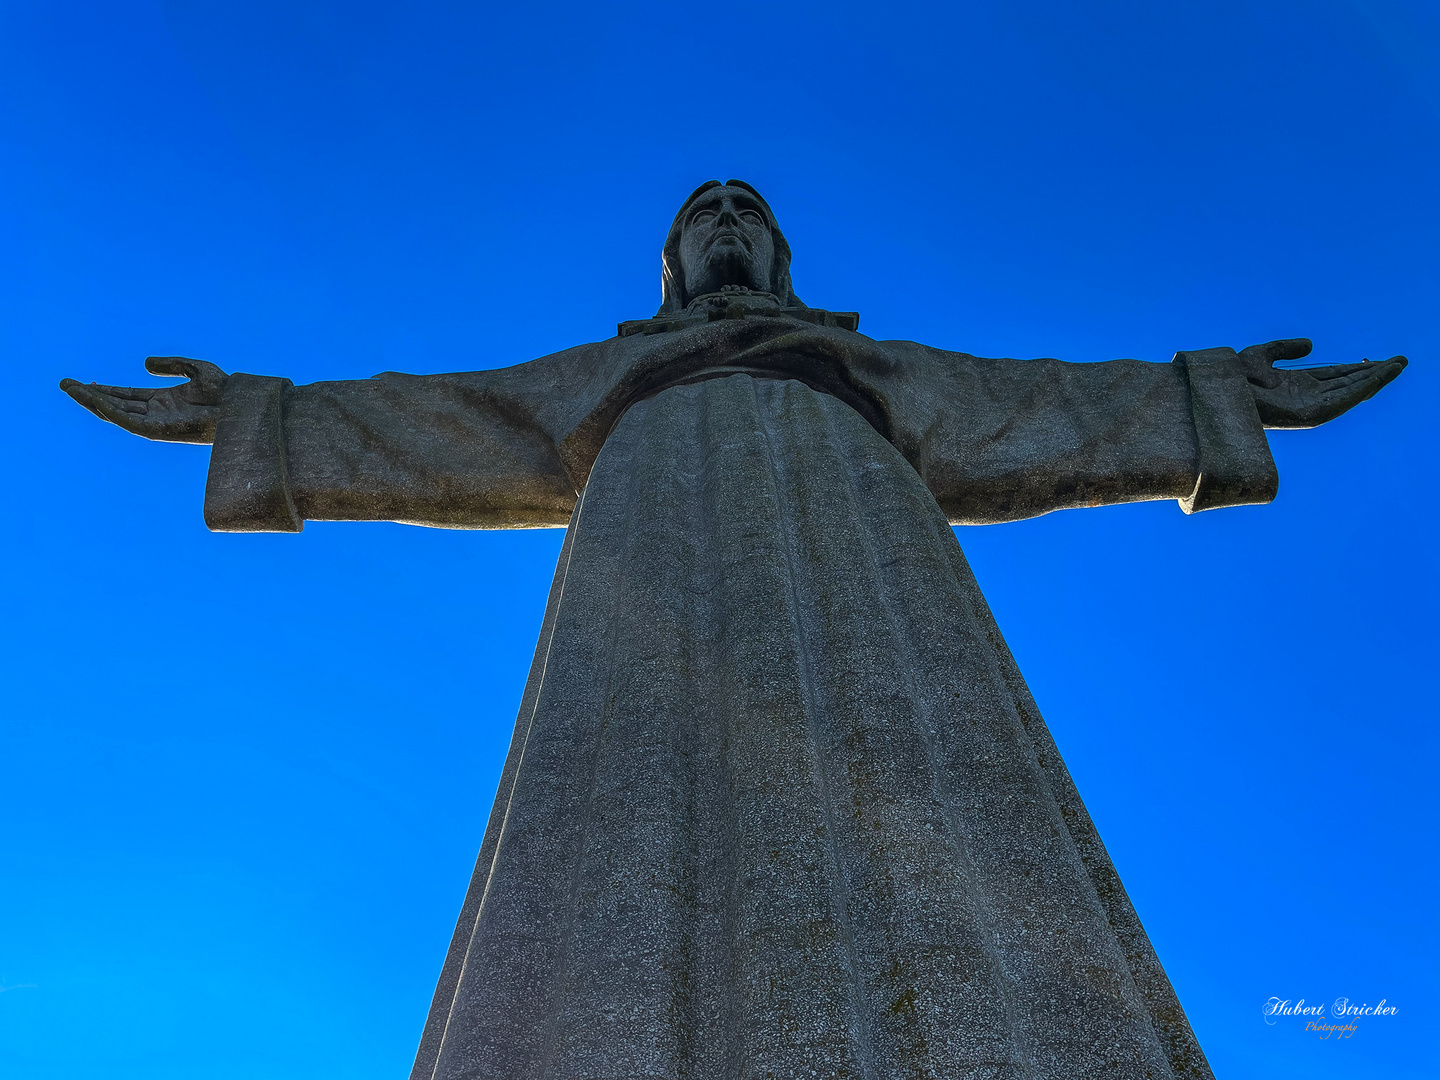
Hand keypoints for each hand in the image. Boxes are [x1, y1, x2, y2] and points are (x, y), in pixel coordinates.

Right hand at [60, 356, 228, 442]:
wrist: (240, 405)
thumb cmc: (225, 390)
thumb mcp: (195, 369)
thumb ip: (171, 365)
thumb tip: (143, 364)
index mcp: (162, 401)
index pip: (126, 396)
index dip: (104, 389)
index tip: (84, 381)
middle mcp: (156, 413)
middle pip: (115, 405)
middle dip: (89, 395)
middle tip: (65, 384)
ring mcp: (156, 423)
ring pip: (116, 414)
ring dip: (92, 402)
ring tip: (71, 389)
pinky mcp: (159, 430)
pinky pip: (129, 422)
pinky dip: (111, 411)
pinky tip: (96, 400)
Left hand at [1236, 338, 1406, 428]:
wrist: (1224, 389)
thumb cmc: (1235, 376)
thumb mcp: (1263, 354)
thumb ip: (1286, 348)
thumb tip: (1311, 345)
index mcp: (1299, 385)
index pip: (1337, 375)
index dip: (1359, 367)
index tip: (1381, 360)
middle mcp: (1308, 397)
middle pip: (1349, 383)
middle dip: (1375, 372)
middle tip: (1400, 361)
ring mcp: (1310, 406)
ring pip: (1350, 392)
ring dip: (1375, 379)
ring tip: (1397, 366)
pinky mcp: (1310, 415)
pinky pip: (1342, 402)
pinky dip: (1360, 390)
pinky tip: (1377, 379)